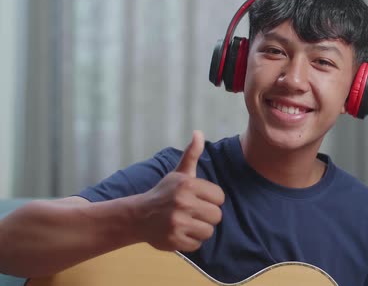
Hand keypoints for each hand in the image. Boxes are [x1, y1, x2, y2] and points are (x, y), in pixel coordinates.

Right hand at [134, 131, 224, 251]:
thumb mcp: (178, 173)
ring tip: (188, 222)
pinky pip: (198, 244)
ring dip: (200, 229)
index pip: (219, 197)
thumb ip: (192, 154)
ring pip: (209, 231)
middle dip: (207, 216)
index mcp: (188, 185)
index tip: (199, 199)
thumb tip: (199, 132)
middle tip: (193, 213)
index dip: (212, 200)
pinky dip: (191, 241)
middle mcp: (183, 202)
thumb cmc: (164, 193)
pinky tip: (181, 232)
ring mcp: (178, 222)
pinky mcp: (174, 240)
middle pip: (217, 216)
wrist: (138, 216)